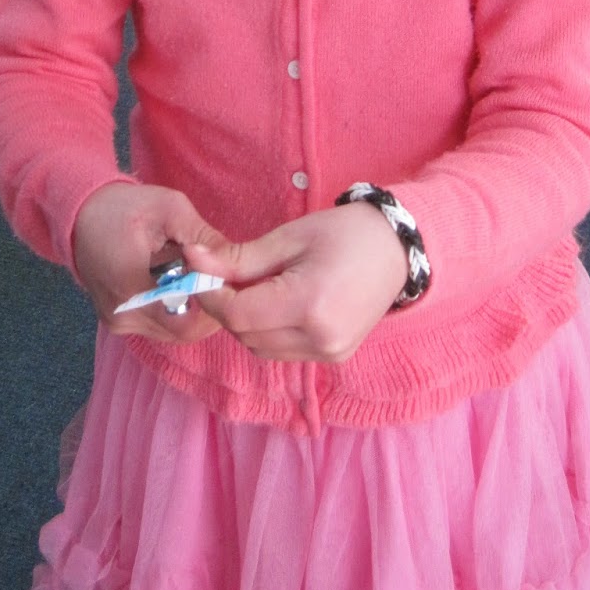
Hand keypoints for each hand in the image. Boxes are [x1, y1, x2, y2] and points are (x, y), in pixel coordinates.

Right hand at [73, 182, 230, 343]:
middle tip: (219, 279)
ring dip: (192, 311)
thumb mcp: (170, 208)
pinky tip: (178, 285)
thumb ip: (203, 236)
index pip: (187, 321)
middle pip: (183, 331)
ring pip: (172, 333)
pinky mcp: (117, 323)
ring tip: (198, 278)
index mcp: (131, 287)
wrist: (80, 214)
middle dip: (208, 309)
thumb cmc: (126, 207)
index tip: (228, 282)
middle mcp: (123, 315)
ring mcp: (118, 323)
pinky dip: (175, 311)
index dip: (214, 306)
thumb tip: (235, 263)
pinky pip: (158, 327)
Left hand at [186, 202, 409, 363]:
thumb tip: (193, 260)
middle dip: (227, 307)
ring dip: (246, 322)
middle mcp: (320, 338)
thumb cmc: (343, 233)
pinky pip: (282, 351)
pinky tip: (278, 301)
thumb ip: (239, 258)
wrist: (397, 248)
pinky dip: (268, 330)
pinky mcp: (333, 356)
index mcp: (309, 304)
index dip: (212, 295)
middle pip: (246, 336)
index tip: (200, 271)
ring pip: (260, 348)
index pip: (239, 315)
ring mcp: (329, 352)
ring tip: (256, 285)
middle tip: (227, 273)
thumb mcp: (288, 238)